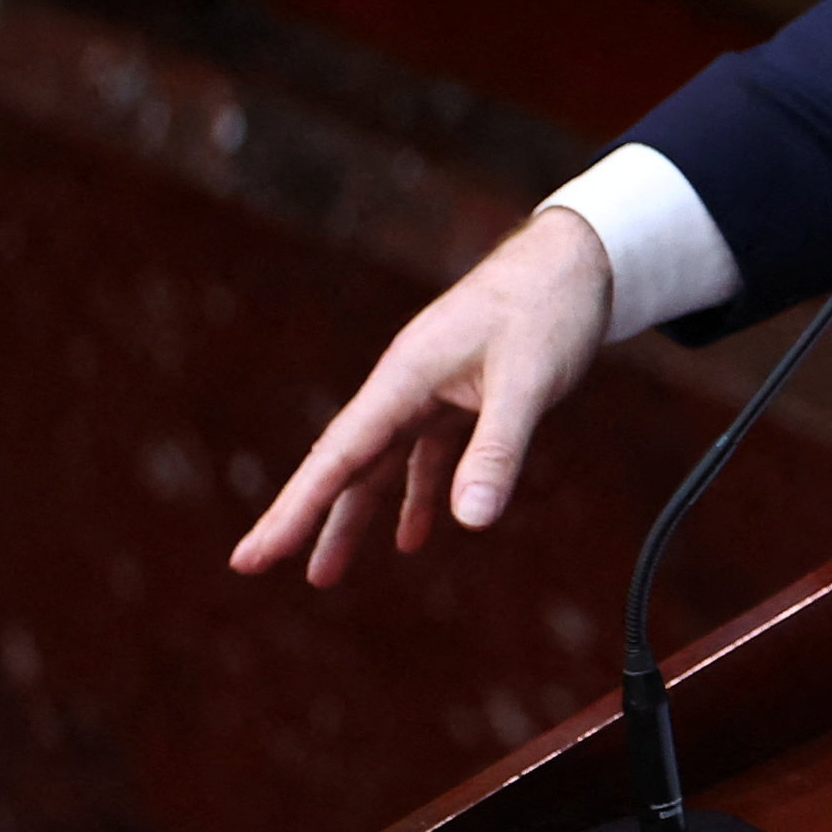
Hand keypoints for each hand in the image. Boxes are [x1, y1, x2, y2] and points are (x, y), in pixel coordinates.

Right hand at [229, 208, 612, 585]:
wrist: (579, 258)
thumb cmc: (549, 309)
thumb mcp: (527, 382)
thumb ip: (497, 450)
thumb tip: (471, 521)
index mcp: (405, 377)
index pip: (337, 455)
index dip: (293, 508)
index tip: (252, 555)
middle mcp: (406, 385)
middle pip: (345, 461)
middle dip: (304, 516)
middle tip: (256, 565)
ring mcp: (431, 390)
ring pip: (381, 463)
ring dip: (357, 515)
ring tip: (326, 573)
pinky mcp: (462, 396)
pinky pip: (426, 453)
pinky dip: (418, 493)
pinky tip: (413, 535)